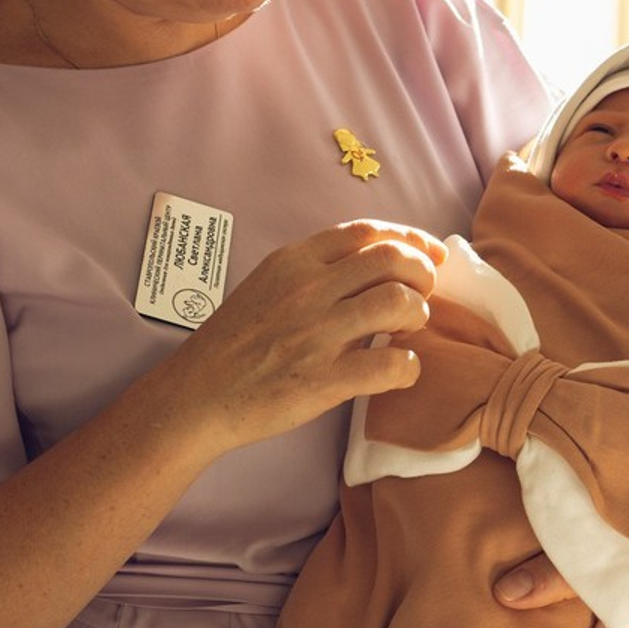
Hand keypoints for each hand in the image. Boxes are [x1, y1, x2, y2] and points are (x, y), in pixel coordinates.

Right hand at [160, 220, 446, 457]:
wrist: (196, 395)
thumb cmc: (236, 341)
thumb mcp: (270, 284)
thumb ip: (318, 270)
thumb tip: (379, 265)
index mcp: (295, 260)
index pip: (368, 232)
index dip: (410, 239)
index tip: (431, 253)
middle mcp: (308, 289)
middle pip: (392, 259)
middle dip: (422, 274)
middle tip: (424, 294)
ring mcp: (316, 334)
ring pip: (399, 302)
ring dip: (419, 314)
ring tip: (408, 330)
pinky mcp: (322, 381)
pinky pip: (391, 364)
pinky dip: (408, 366)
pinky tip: (400, 370)